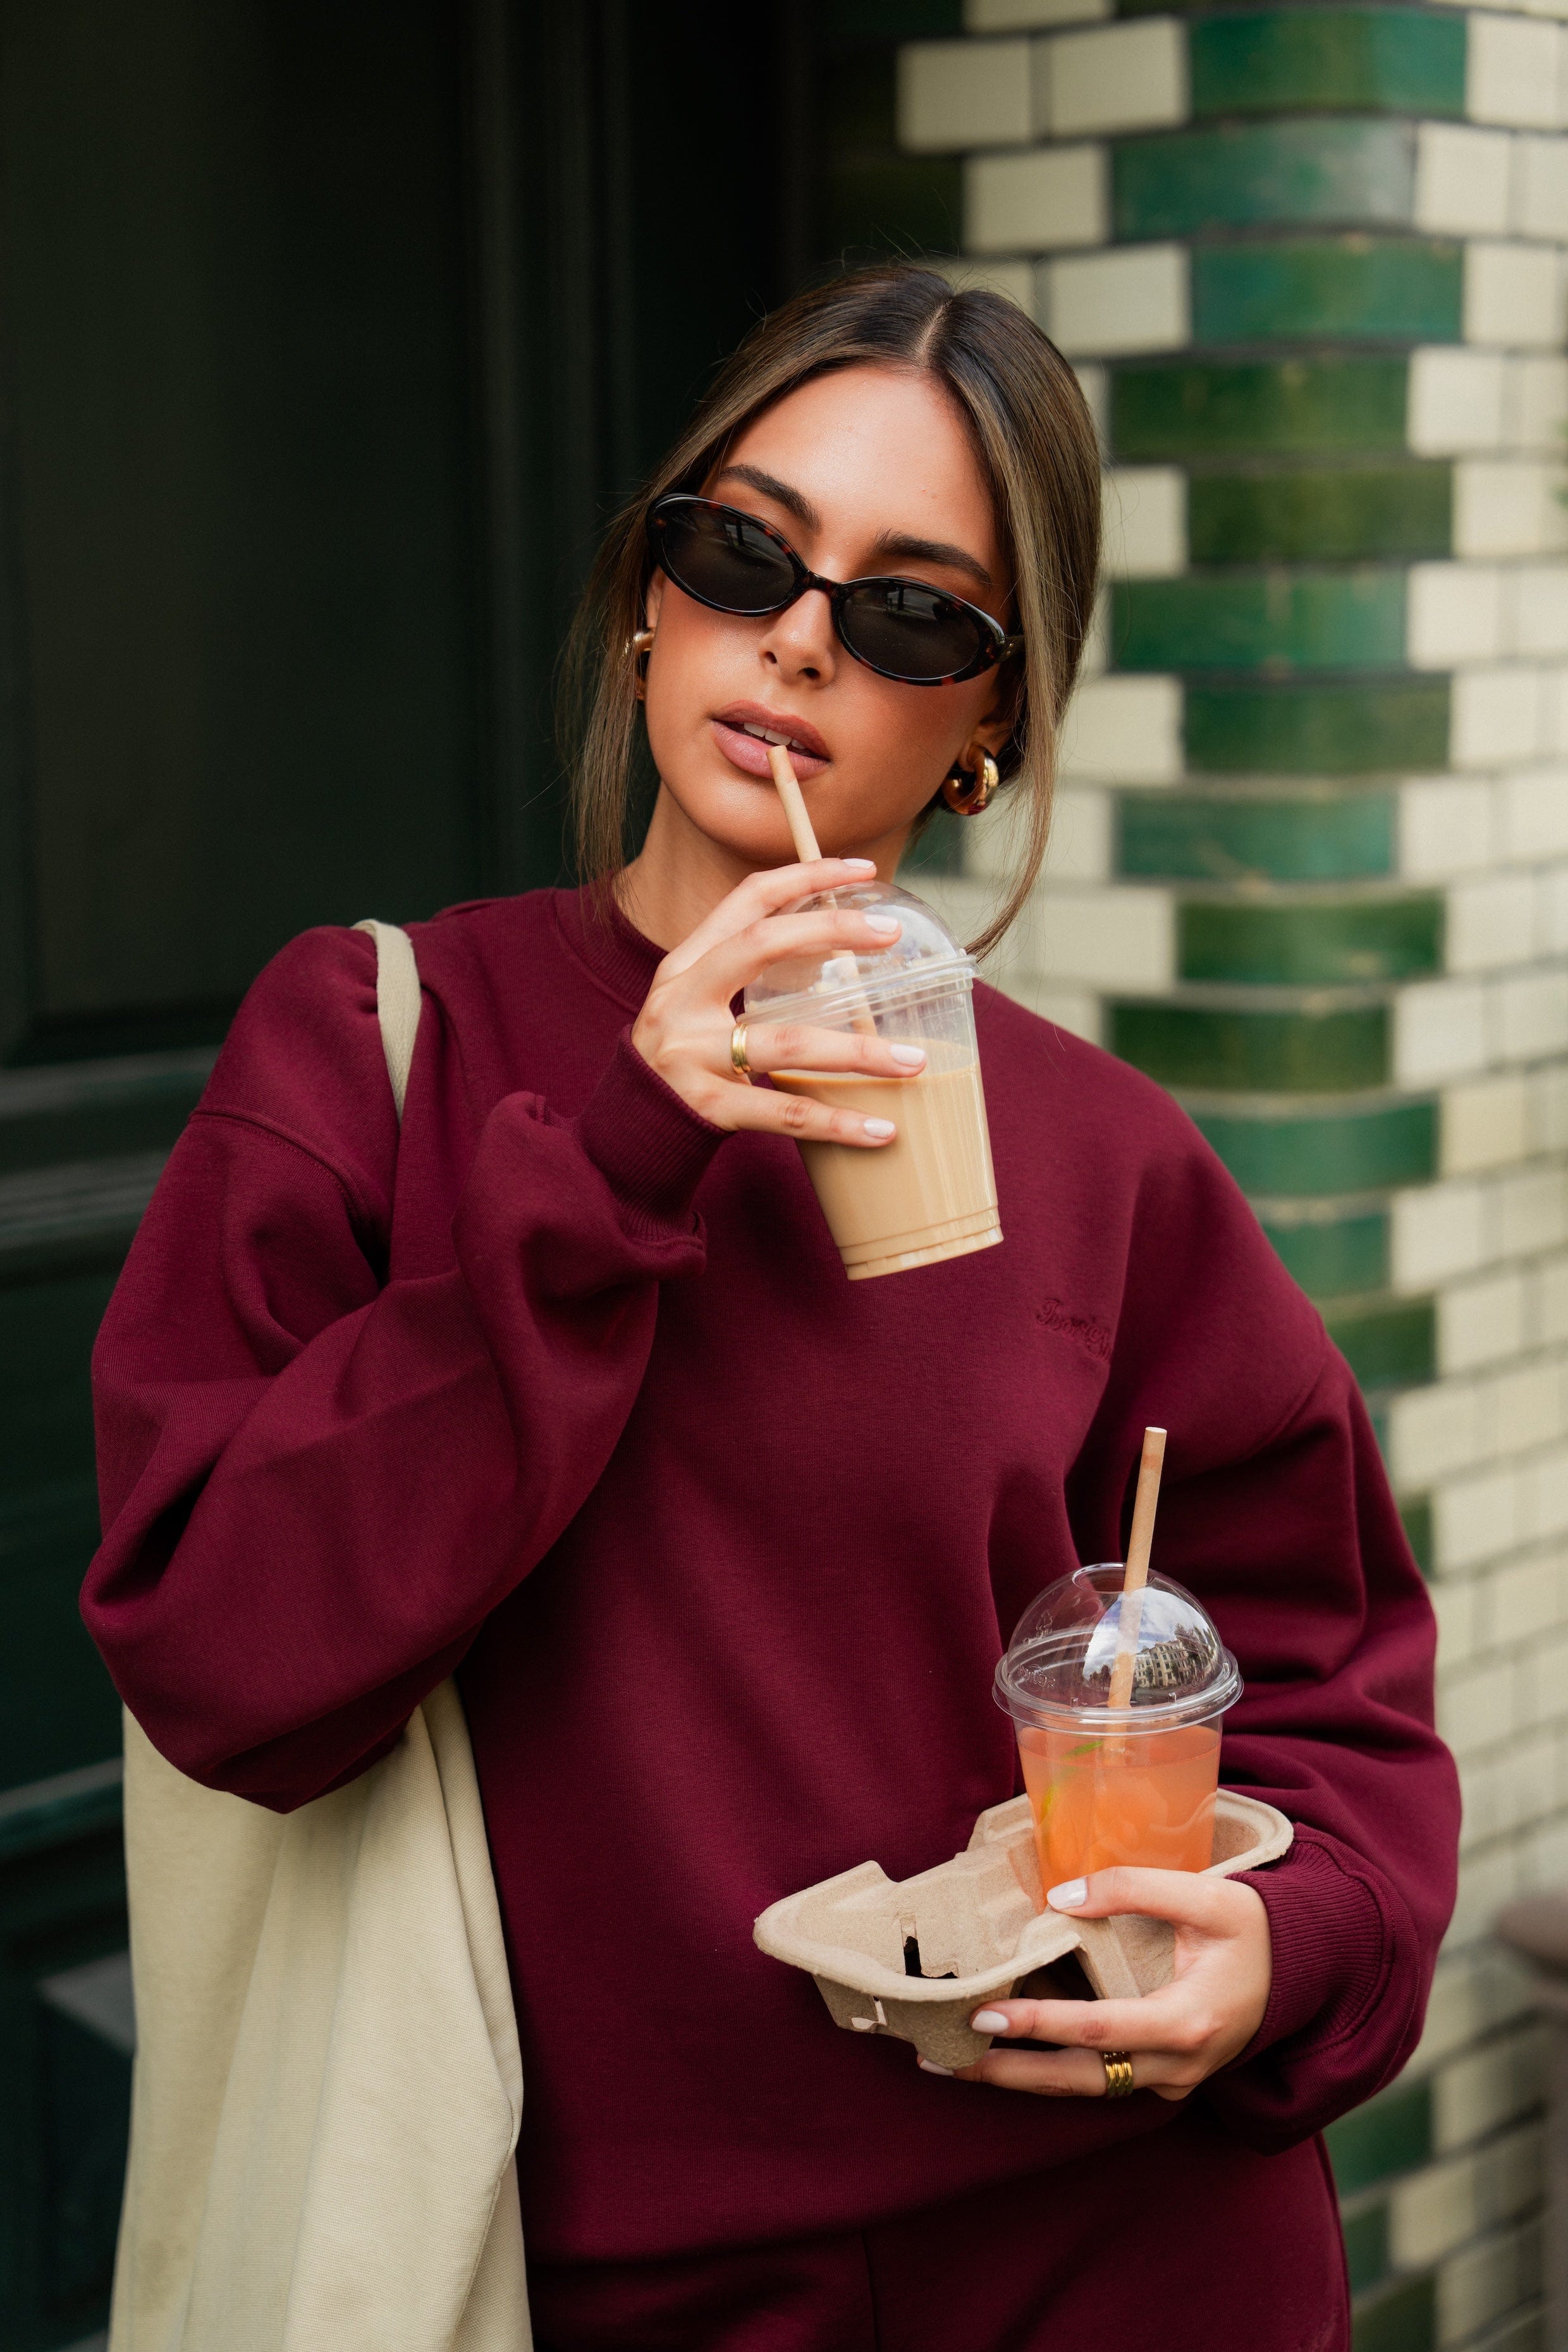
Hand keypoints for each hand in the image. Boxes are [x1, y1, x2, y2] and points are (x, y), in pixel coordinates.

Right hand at [630, 859, 925, 1144]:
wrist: (626, 1130)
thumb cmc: (681, 1059)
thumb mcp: (698, 1002)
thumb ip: (748, 972)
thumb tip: (836, 948)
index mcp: (685, 965)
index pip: (747, 900)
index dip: (805, 876)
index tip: (862, 870)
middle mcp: (682, 999)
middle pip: (761, 945)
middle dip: (832, 931)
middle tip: (892, 935)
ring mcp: (691, 1055)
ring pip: (786, 1044)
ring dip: (857, 1053)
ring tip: (913, 1062)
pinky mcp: (705, 1107)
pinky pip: (783, 1114)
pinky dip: (837, 1123)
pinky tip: (880, 1129)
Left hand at [920, 1868, 1271, 2100]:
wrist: (1302, 1971)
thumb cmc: (1255, 1929)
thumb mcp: (1207, 1896)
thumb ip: (1135, 1888)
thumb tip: (1060, 1899)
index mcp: (1189, 2023)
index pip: (1101, 2031)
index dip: (1041, 2023)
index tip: (986, 2014)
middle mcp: (1178, 2066)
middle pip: (1080, 2080)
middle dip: (1008, 2073)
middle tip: (942, 2058)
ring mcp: (1172, 2080)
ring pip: (1085, 2088)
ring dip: (1021, 2078)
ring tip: (954, 2063)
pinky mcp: (1164, 2078)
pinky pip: (1100, 2080)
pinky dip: (1051, 2071)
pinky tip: (1006, 2056)